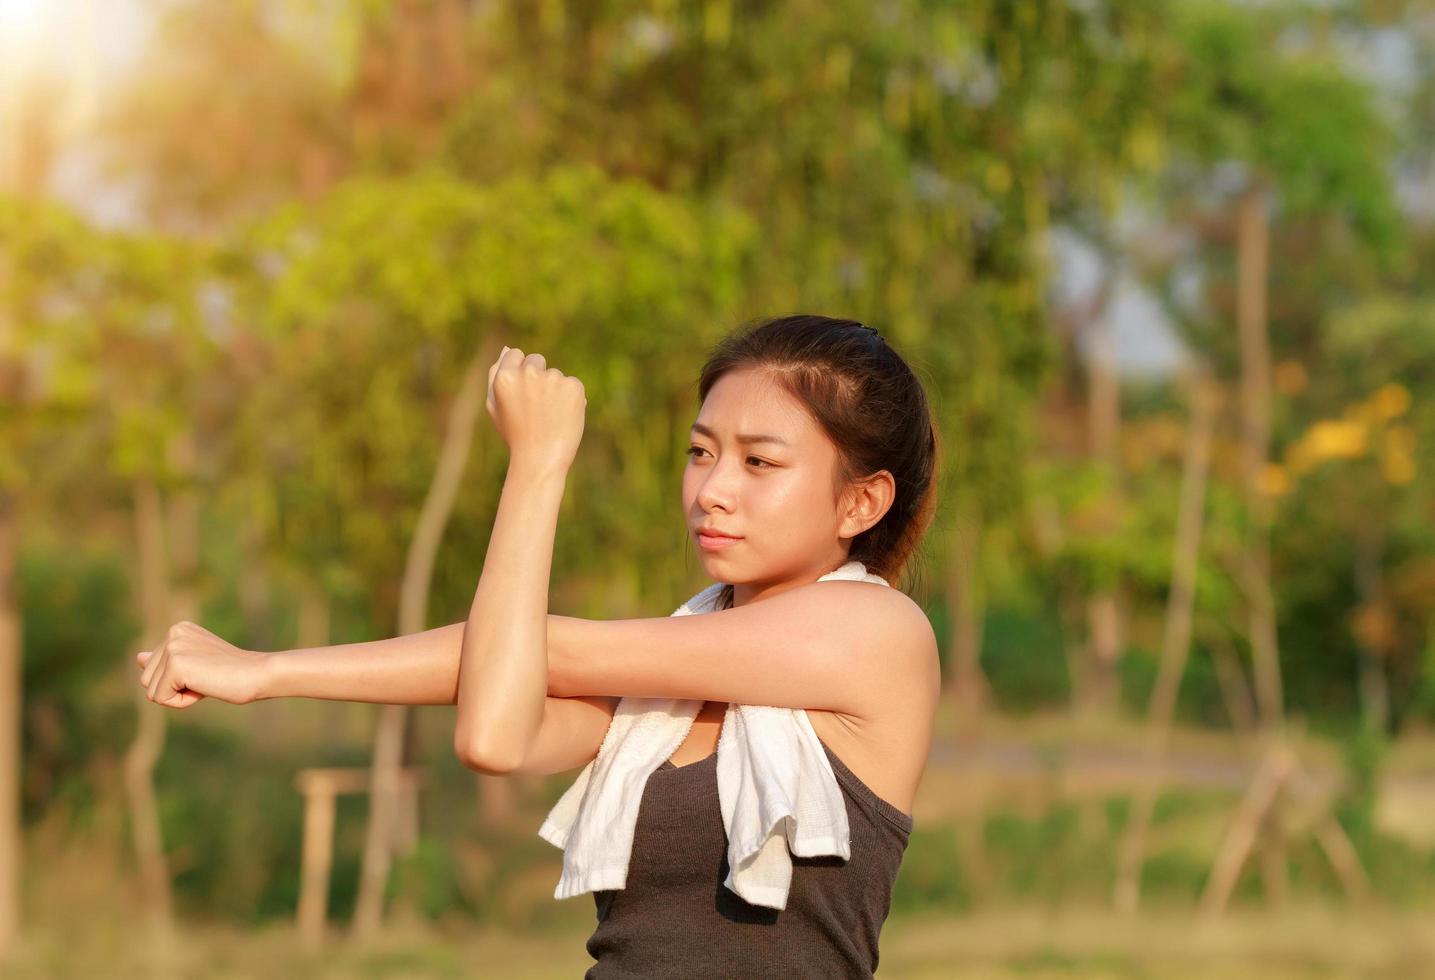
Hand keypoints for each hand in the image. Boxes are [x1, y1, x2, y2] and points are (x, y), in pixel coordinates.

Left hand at [135, 621, 266, 707]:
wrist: (257, 674)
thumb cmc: (232, 673)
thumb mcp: (195, 664)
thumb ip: (165, 661)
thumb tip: (138, 658)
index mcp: (178, 629)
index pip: (153, 669)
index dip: (179, 680)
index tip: (207, 671)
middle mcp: (173, 633)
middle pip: (147, 679)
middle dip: (174, 688)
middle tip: (207, 678)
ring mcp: (173, 647)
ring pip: (151, 691)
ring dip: (178, 696)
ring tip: (206, 682)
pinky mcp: (176, 664)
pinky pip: (160, 698)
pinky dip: (182, 702)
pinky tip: (203, 689)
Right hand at [486, 345, 586, 474]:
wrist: (541, 459)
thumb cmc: (515, 434)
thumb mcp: (495, 406)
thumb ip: (496, 374)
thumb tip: (507, 349)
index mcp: (505, 376)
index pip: (516, 354)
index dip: (518, 373)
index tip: (522, 392)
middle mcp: (529, 373)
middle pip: (536, 360)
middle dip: (537, 377)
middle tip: (535, 407)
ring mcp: (553, 378)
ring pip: (555, 374)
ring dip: (554, 390)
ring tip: (549, 416)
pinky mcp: (573, 386)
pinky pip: (571, 384)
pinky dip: (570, 398)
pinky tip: (563, 416)